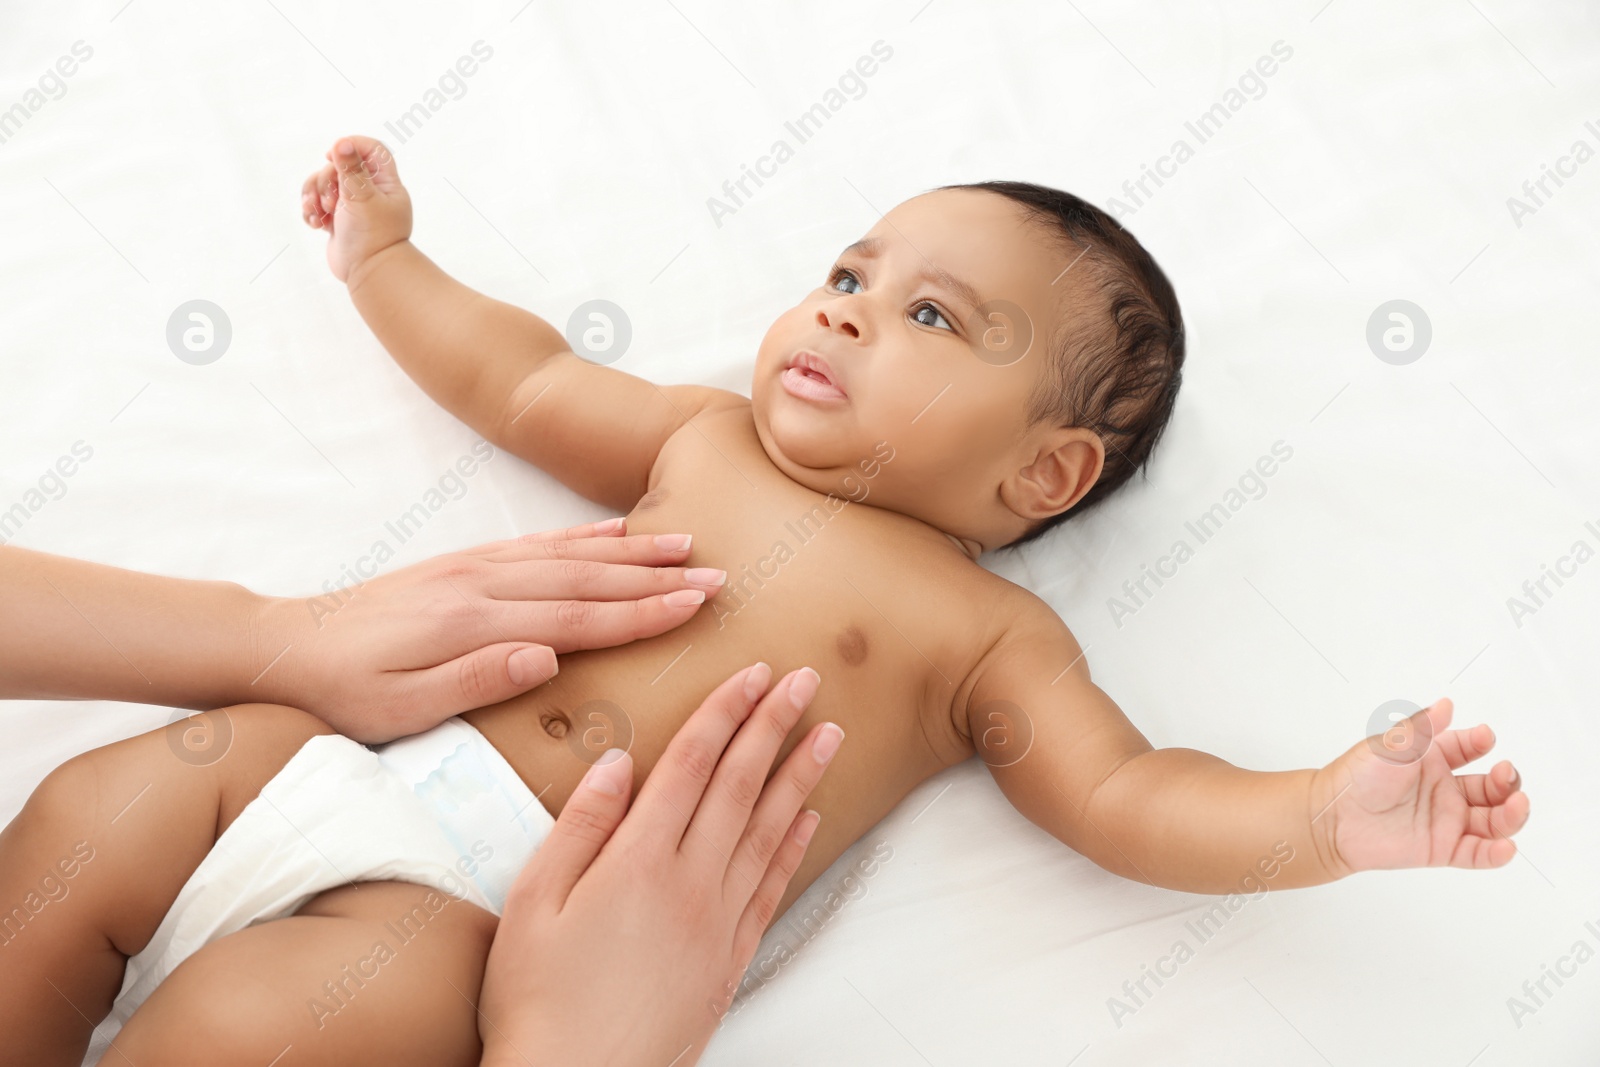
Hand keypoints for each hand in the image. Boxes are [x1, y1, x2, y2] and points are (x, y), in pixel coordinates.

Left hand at [254, 519, 724, 741]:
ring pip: (570, 553)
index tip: (696, 605)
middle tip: (717, 576)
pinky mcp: (464, 562)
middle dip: (657, 578)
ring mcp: (475, 567)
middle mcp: (484, 585)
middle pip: (588, 579)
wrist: (287, 646)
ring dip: (631, 550)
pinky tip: (614, 532)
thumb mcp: (400, 710)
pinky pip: (537, 542)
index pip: (579, 618)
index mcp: (476, 625)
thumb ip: (475, 680)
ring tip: (684, 545)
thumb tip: (546, 658)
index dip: (643, 613)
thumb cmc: (345, 693)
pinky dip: (582, 535)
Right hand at [300, 134, 411, 282]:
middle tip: (331, 203)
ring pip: (323, 184)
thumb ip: (351, 169)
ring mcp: (352, 207)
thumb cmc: (372, 237)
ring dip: (314, 196)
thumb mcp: (361, 198)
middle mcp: (371, 192)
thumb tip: (343, 143)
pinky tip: (315, 224)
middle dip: (326, 180)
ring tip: (317, 213)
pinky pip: (317, 204)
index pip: (372, 150)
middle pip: (340, 166)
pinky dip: (312, 211)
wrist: (370, 275)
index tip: (333, 155)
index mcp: (386, 184)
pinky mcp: (338, 220)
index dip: (352, 146)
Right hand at [477, 662, 842, 1066]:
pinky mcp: (729, 958)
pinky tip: (810, 819)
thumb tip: (618, 764)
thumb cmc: (539, 998)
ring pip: (769, 830)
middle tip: (807, 680)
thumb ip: (579, 826)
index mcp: (638, 860)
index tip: (752, 672)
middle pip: (741, 785)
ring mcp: (717, 921)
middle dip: (775, 725)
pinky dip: (794, 847)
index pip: (692, 763)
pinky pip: (772, 888)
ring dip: (801, 775)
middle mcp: (690, 883)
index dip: (724, 711)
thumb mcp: (532, 903)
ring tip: (829, 734)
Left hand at [1311, 698, 1529, 875]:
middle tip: (1506, 774)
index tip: (1484, 737)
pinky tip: (1506, 847)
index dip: (1480, 742)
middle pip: (1492, 787)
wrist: (1332, 818)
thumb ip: (1422, 728)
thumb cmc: (1356, 777)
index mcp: (1433, 760)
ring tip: (1517, 805)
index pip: (1469, 748)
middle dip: (1507, 780)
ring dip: (1512, 814)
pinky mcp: (1442, 848)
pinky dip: (1496, 853)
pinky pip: (1477, 854)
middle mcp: (1445, 790)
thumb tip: (1446, 704)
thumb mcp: (1391, 746)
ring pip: (1493, 820)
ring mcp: (1447, 820)